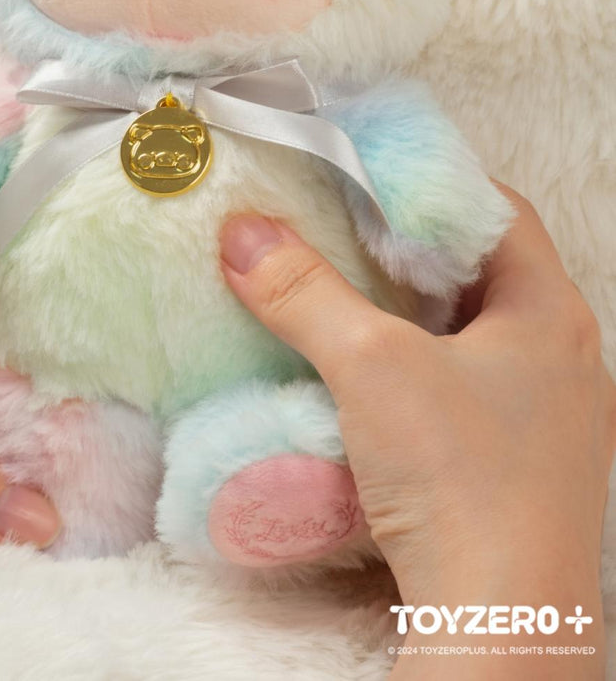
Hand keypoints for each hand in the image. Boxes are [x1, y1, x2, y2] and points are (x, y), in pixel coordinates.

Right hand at [220, 185, 614, 674]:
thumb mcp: (371, 367)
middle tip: (342, 227)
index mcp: (551, 313)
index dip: (432, 184)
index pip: (497, 211)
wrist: (502, 628)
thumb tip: (242, 234)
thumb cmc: (462, 482)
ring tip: (344, 290)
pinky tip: (366, 372)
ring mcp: (544, 413)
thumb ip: (304, 293)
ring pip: (471, 330)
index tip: (369, 175)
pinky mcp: (516, 460)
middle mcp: (562, 356)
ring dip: (410, 309)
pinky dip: (415, 363)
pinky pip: (465, 383)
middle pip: (482, 270)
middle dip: (410, 246)